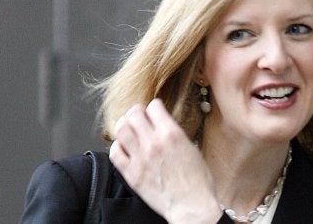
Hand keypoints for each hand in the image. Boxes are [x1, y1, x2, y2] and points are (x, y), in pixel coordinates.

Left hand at [109, 99, 220, 222]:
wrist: (192, 206)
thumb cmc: (197, 182)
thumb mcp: (191, 148)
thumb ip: (174, 134)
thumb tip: (162, 125)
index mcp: (171, 135)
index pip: (154, 107)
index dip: (154, 108)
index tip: (153, 111)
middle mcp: (154, 143)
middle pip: (133, 114)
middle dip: (136, 113)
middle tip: (139, 117)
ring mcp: (140, 158)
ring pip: (121, 129)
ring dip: (124, 126)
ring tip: (129, 129)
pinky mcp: (132, 174)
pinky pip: (115, 152)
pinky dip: (118, 146)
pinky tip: (125, 148)